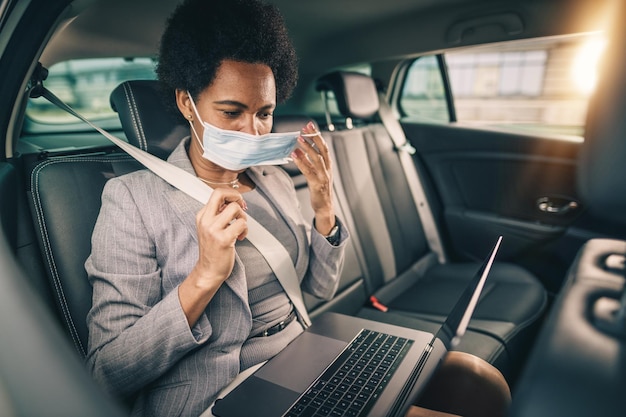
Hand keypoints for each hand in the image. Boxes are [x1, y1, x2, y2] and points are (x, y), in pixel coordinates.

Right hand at [179, 188, 247, 326]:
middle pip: (221, 194)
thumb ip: (219, 214)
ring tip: (240, 228)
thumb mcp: (211, 228)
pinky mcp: (223, 239)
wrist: (208, 271)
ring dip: (243, 217)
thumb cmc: (213, 249)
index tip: (238, 203)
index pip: (217, 193)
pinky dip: (245, 229)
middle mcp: (205, 220)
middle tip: (242, 207)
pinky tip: (240, 237)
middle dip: (236, 196)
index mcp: (202, 215)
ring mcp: (213, 230)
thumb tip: (235, 201)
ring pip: (234, 208)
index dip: (231, 195)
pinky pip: (241, 224)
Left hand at [291, 121, 335, 234]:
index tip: (310, 125)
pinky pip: (309, 171)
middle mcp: (327, 169)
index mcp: (328, 165)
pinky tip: (295, 156)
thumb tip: (298, 150)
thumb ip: (309, 162)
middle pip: (322, 150)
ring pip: (317, 159)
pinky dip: (302, 162)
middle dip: (314, 137)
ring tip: (299, 139)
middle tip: (306, 128)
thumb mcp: (316, 173)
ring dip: (308, 147)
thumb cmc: (320, 189)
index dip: (317, 135)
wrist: (325, 207)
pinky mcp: (317, 184)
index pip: (324, 146)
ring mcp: (323, 177)